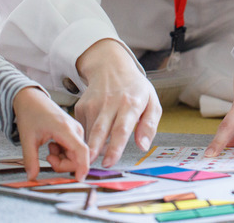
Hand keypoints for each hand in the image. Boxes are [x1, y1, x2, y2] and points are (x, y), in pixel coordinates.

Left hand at [13, 86, 89, 179]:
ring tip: (48, 149)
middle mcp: (75, 130)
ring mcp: (76, 130)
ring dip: (62, 159)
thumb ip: (30, 160)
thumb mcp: (27, 139)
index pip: (81, 151)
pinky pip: (73, 150)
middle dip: (62, 164)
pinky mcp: (75, 132)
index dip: (82, 167)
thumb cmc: (31, 114)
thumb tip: (32, 177)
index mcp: (65, 129)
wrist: (32, 99)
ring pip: (75, 155)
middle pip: (77, 157)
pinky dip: (62, 154)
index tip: (79, 179)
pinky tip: (52, 145)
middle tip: (47, 158)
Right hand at [75, 38, 161, 167]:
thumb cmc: (135, 88)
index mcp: (130, 103)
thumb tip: (143, 147)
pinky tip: (91, 144)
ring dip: (88, 148)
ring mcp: (94, 104)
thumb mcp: (152, 102)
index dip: (115, 147)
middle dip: (94, 150)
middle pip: (100, 130)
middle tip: (89, 167)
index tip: (109, 162)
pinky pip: (82, 128)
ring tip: (90, 161)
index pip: (122, 129)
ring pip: (89, 131)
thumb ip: (149, 125)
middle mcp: (110, 103)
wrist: (111, 67)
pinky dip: (85, 139)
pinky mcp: (82, 106)